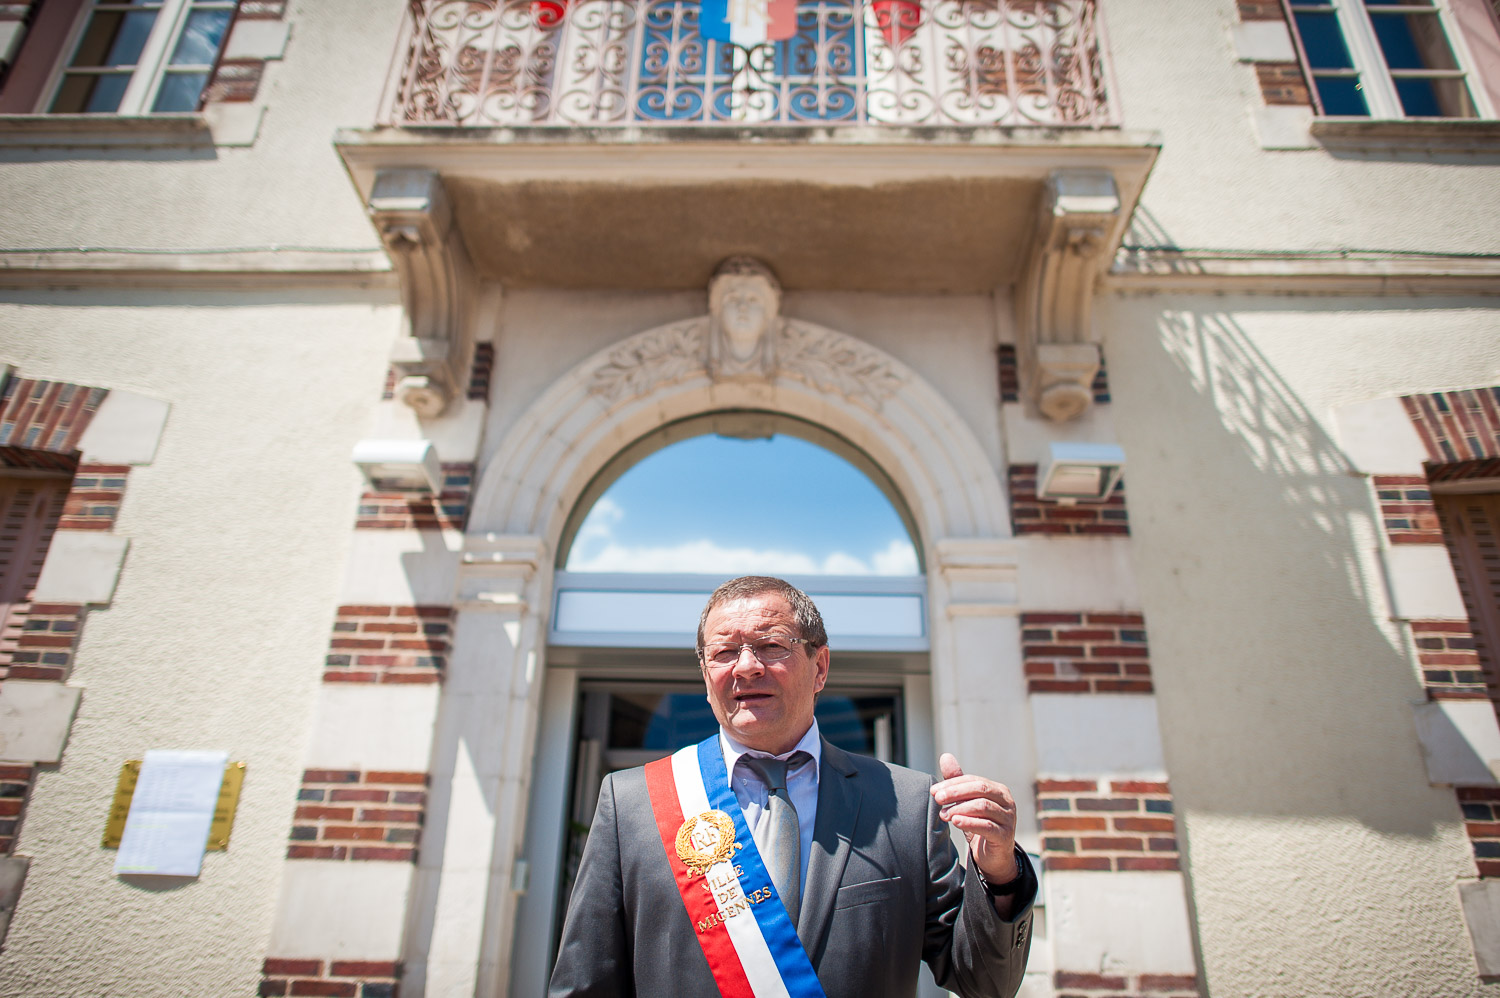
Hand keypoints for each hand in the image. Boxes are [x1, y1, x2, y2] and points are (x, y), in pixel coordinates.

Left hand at [931, 753, 1018, 884]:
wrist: (993, 857)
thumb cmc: (980, 825)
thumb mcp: (967, 804)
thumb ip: (958, 782)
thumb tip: (945, 756)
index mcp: (998, 790)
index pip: (974, 780)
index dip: (953, 784)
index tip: (934, 791)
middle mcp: (1007, 801)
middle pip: (980, 789)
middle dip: (956, 792)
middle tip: (937, 798)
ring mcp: (1008, 819)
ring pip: (983, 806)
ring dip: (960, 808)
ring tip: (944, 814)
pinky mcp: (1005, 836)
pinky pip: (987, 826)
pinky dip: (969, 822)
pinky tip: (956, 822)